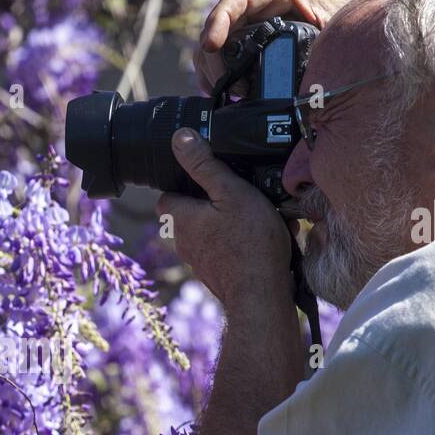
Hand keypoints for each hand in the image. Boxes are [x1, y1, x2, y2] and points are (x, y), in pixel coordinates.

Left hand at [156, 129, 291, 307]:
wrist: (260, 296)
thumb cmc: (248, 243)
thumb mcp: (231, 192)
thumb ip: (205, 165)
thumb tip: (180, 138)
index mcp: (180, 218)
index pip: (166, 196)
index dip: (182, 184)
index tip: (203, 177)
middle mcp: (183, 242)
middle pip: (191, 214)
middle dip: (212, 203)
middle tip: (239, 195)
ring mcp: (200, 261)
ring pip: (211, 232)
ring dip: (232, 222)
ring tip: (261, 217)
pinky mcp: (218, 275)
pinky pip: (227, 250)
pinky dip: (242, 242)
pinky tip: (268, 239)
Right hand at [194, 0, 364, 93]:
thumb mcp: (331, 11)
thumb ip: (318, 26)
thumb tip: (309, 52)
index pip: (234, 1)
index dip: (218, 22)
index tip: (211, 45)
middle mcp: (252, 4)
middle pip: (218, 28)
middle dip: (215, 60)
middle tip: (228, 87)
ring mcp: (246, 20)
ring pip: (215, 44)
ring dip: (212, 69)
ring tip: (223, 93)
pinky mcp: (247, 37)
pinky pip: (224, 54)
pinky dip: (219, 73)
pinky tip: (222, 91)